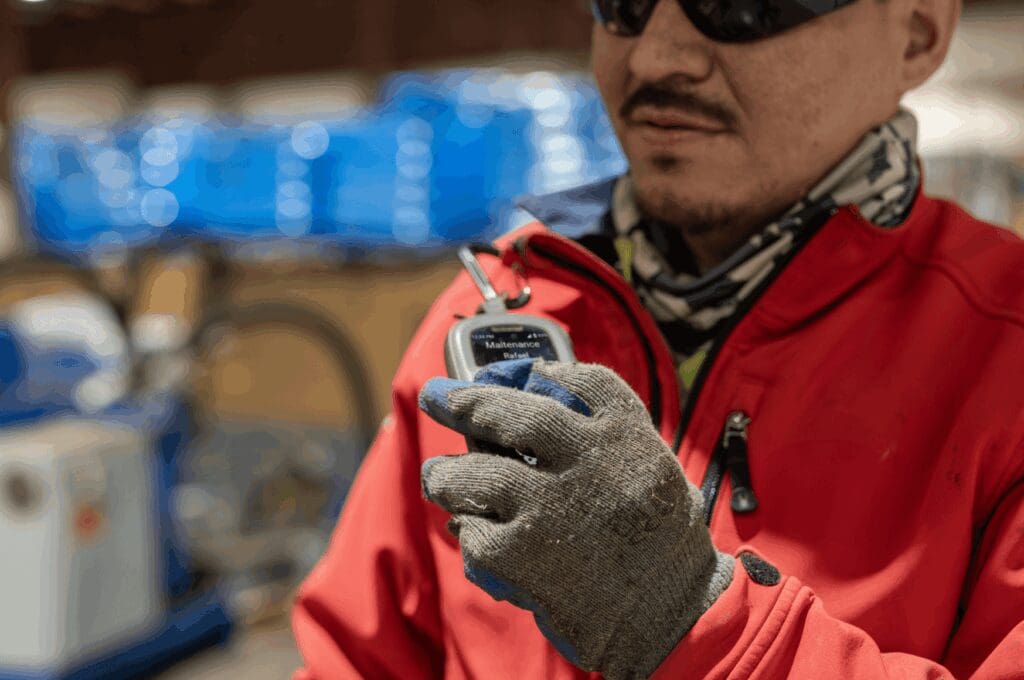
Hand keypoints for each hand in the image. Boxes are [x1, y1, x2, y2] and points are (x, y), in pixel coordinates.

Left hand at [418, 359, 733, 678]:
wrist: (674, 615)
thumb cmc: (661, 542)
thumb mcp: (655, 471)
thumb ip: (608, 435)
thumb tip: (539, 403)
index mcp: (624, 439)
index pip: (584, 383)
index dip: (544, 370)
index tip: (522, 371)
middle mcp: (585, 463)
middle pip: (511, 415)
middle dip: (464, 404)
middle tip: (437, 398)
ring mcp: (550, 507)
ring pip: (473, 475)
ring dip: (446, 476)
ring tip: (438, 478)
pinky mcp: (523, 554)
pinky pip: (475, 533)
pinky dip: (469, 533)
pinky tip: (474, 534)